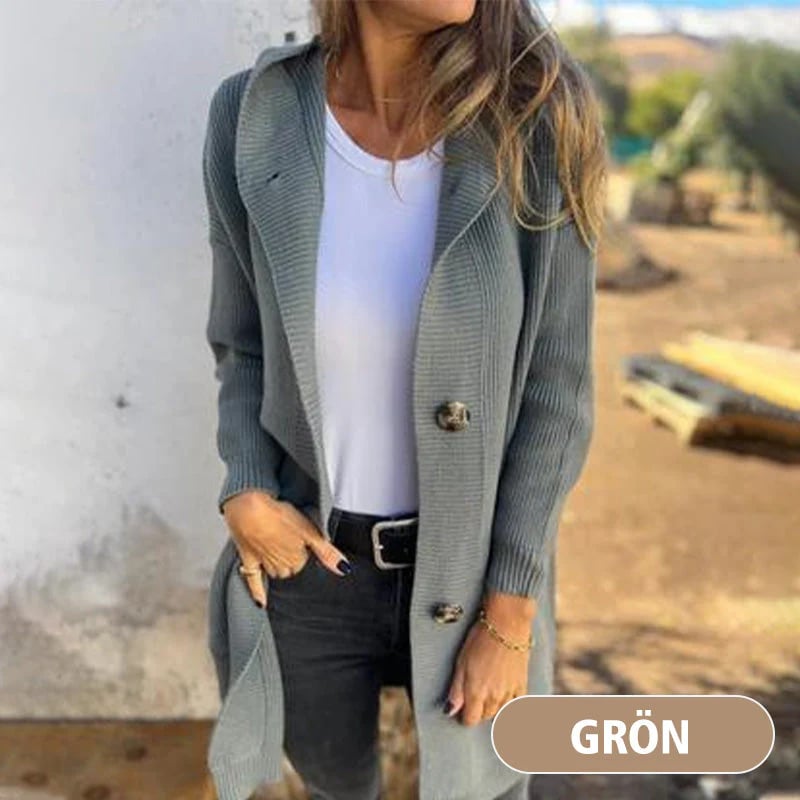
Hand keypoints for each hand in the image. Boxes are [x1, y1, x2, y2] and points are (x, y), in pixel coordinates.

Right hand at [222, 490, 351, 607]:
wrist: (248, 510)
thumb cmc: (278, 516)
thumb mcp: (310, 531)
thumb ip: (326, 552)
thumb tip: (343, 568)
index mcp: (296, 559)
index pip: (305, 563)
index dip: (304, 550)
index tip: (303, 541)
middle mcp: (280, 565)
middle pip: (291, 569)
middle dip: (293, 560)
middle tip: (291, 542)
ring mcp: (264, 564)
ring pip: (276, 573)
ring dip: (280, 567)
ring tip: (280, 553)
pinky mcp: (248, 560)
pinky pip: (253, 581)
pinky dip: (258, 593)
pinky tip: (261, 603)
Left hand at [444, 593, 536, 725]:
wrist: (507, 624)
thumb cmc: (480, 639)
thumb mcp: (461, 662)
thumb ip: (456, 690)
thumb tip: (450, 711)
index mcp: (477, 692)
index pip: (470, 720)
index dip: (464, 716)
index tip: (462, 708)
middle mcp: (494, 697)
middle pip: (485, 716)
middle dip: (478, 710)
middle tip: (474, 697)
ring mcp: (510, 693)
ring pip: (500, 712)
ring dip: (492, 708)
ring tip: (488, 693)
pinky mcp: (522, 685)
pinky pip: (517, 706)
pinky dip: (510, 707)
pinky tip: (506, 699)